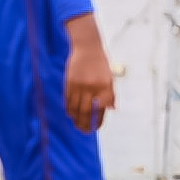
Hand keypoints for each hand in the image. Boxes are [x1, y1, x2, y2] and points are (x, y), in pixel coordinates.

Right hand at [63, 14, 116, 132]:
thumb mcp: (110, 78)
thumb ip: (110, 94)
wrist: (87, 48)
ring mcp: (80, 85)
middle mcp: (93, 87)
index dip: (98, 121)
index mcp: (105, 87)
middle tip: (84, 131)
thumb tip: (111, 109)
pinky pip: (68, 100)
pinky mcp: (69, 83)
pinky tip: (70, 114)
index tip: (96, 128)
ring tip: (77, 125)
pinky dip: (69, 109)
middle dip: (85, 124)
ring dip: (76, 119)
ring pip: (76, 108)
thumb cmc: (101, 64)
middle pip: (87, 111)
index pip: (101, 110)